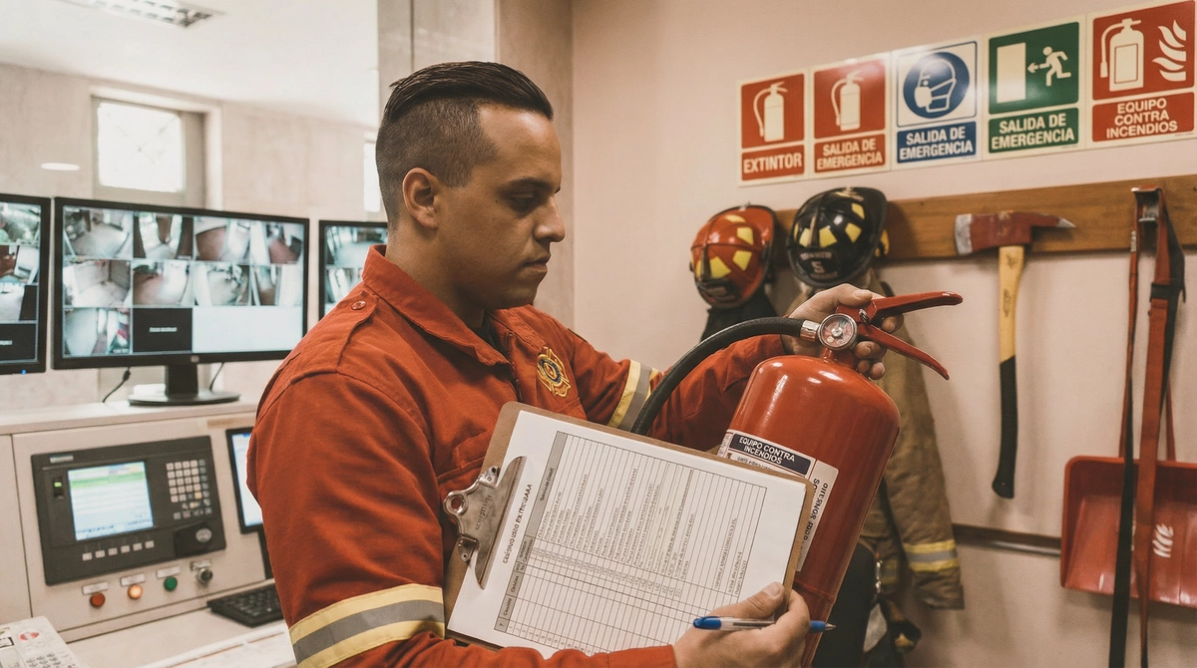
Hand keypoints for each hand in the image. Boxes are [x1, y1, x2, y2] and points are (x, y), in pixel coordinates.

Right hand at [673, 582, 809, 667]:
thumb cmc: (702, 650)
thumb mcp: (728, 618)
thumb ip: (758, 605)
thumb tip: (777, 592)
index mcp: (771, 647)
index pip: (800, 619)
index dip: (796, 602)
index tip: (786, 593)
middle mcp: (780, 665)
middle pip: (799, 636)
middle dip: (789, 617)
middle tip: (771, 605)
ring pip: (794, 651)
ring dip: (785, 634)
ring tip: (762, 625)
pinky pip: (785, 664)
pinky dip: (779, 651)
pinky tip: (760, 643)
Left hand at [782, 284, 901, 379]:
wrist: (791, 338)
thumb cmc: (808, 314)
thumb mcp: (823, 298)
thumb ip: (843, 293)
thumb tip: (866, 295)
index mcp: (863, 312)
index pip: (887, 313)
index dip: (893, 319)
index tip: (887, 325)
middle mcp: (865, 331)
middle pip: (885, 337)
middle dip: (879, 343)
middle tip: (862, 346)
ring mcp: (859, 348)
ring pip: (878, 355)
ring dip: (872, 357)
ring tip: (858, 357)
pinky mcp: (852, 364)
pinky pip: (868, 370)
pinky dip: (870, 371)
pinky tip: (865, 371)